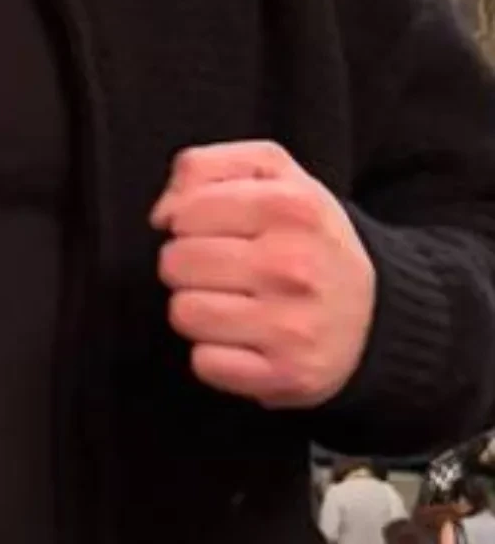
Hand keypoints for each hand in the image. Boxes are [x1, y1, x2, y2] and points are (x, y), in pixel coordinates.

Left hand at [152, 141, 375, 406]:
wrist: (379, 314)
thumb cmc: (308, 238)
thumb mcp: (271, 174)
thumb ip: (205, 168)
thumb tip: (163, 215)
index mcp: (291, 207)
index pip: (185, 213)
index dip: (189, 222)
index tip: (217, 232)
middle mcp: (295, 266)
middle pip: (175, 264)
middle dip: (190, 266)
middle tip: (227, 271)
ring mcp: (294, 326)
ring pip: (184, 313)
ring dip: (198, 310)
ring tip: (235, 304)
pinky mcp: (288, 375)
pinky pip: (204, 363)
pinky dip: (215, 355)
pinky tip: (245, 341)